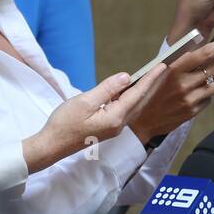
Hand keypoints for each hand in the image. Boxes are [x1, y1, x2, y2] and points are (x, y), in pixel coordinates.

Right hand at [23, 65, 168, 173]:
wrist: (51, 146)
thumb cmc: (64, 124)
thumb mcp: (85, 102)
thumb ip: (107, 89)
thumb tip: (126, 77)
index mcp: (115, 117)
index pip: (138, 94)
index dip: (150, 78)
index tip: (162, 67)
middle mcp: (119, 124)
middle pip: (139, 100)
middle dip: (151, 84)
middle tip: (162, 68)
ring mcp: (114, 127)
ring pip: (132, 105)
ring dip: (141, 90)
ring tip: (150, 76)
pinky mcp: (108, 127)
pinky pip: (124, 109)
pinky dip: (130, 97)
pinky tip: (129, 90)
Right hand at [129, 34, 213, 143]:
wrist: (141, 121)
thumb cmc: (150, 91)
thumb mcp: (161, 72)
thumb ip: (181, 61)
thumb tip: (203, 47)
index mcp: (175, 69)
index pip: (205, 54)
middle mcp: (184, 83)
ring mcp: (190, 99)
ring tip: (211, 75)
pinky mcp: (193, 111)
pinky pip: (210, 98)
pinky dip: (207, 92)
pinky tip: (198, 92)